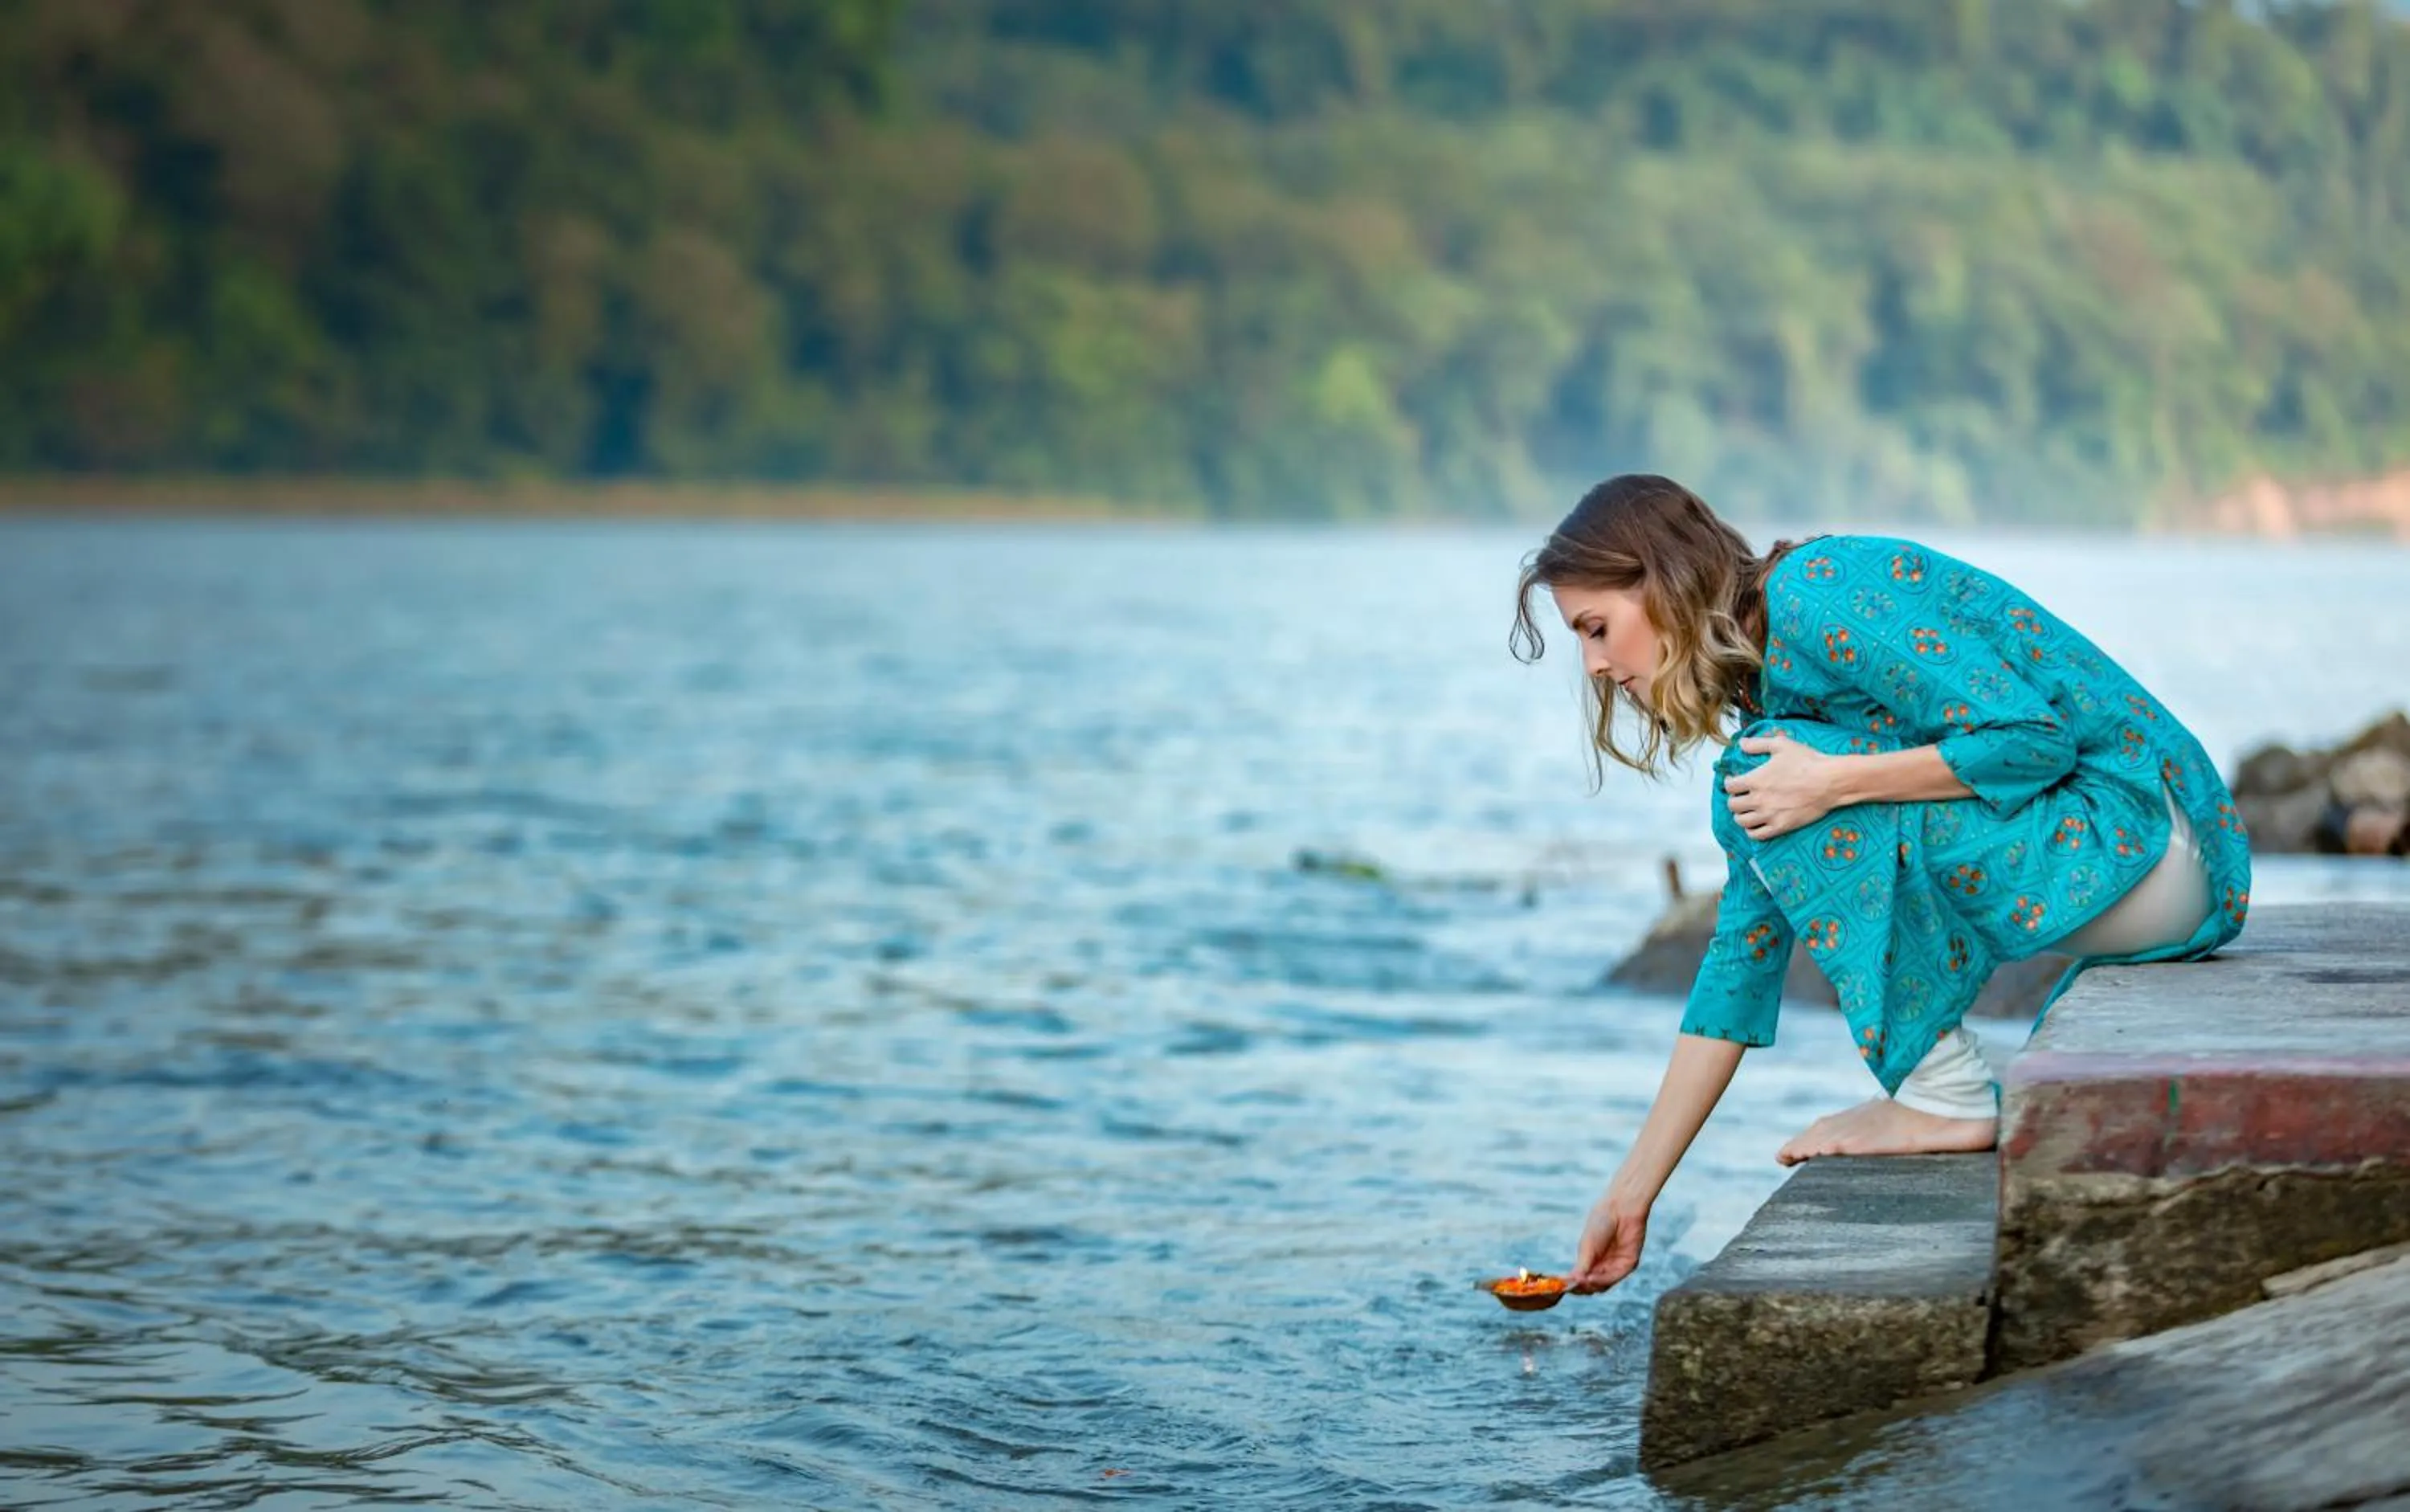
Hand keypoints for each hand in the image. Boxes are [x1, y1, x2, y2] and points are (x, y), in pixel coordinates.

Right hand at [1568, 1192, 1648, 1293]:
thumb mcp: (1587, 1245)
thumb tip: (1574, 1281)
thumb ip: (1583, 1264)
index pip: (1581, 1279)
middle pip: (1592, 1286)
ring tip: (1583, 1280)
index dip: (1572, 1284)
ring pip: (1603, 1285)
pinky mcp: (1628, 1264)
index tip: (1562, 1287)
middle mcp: (1603, 1265)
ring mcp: (1616, 1266)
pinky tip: (1592, 1277)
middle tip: (1574, 1285)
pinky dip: (1603, 1280)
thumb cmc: (1601, 1222)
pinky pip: (1615, 1277)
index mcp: (1590, 1260)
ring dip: (1592, 1285)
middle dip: (1582, 1288)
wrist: (1621, 1208)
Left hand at [1722, 734, 1838, 840]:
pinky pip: (1757, 835)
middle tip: (1740, 796)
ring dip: (1741, 815)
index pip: (1729, 786)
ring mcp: (1769, 815)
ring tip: (1747, 810)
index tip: (1733, 780)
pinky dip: (1752, 831)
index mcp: (1755, 780)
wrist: (1830, 781)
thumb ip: (1758, 744)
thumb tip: (1741, 744)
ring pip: (1742, 821)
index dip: (1728, 782)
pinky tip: (1755, 824)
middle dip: (1734, 799)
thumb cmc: (1807, 761)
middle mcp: (1758, 800)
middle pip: (1733, 805)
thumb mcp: (1781, 745)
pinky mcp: (1781, 826)